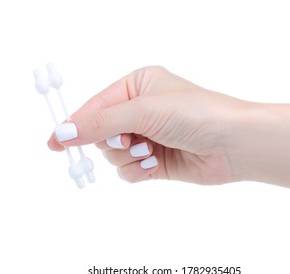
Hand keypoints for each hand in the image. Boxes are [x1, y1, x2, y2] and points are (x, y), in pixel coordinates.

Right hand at [48, 66, 245, 183]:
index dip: (76, 124)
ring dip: (128, 156)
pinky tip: (154, 164)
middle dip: (113, 140)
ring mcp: (149, 136)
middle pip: (103, 133)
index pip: (96, 106)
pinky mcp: (155, 160)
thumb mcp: (143, 110)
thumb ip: (100, 123)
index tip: (55, 142)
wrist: (233, 143)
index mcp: (138, 86)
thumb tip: (63, 133)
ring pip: (114, 155)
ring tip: (150, 150)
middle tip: (130, 140)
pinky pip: (128, 171)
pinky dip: (137, 170)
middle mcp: (142, 110)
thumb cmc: (195, 113)